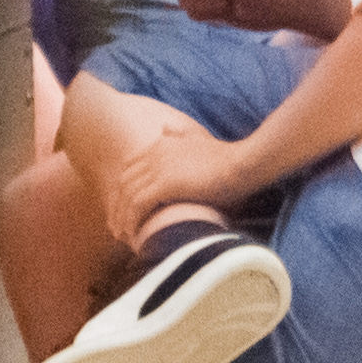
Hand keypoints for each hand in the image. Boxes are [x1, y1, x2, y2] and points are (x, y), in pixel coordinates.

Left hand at [102, 124, 245, 250]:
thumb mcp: (198, 138)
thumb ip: (179, 134)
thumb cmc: (228, 158)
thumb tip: (165, 127)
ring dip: (122, 217)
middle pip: (123, 182)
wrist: (244, 163)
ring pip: (127, 196)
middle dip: (117, 205)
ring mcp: (158, 168)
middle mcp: (154, 154)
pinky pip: (137, 205)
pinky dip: (132, 220)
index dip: (124, 189)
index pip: (130, 167)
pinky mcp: (164, 184)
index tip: (124, 207)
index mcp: (160, 143)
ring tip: (123, 236)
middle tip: (117, 226)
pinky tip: (134, 234)